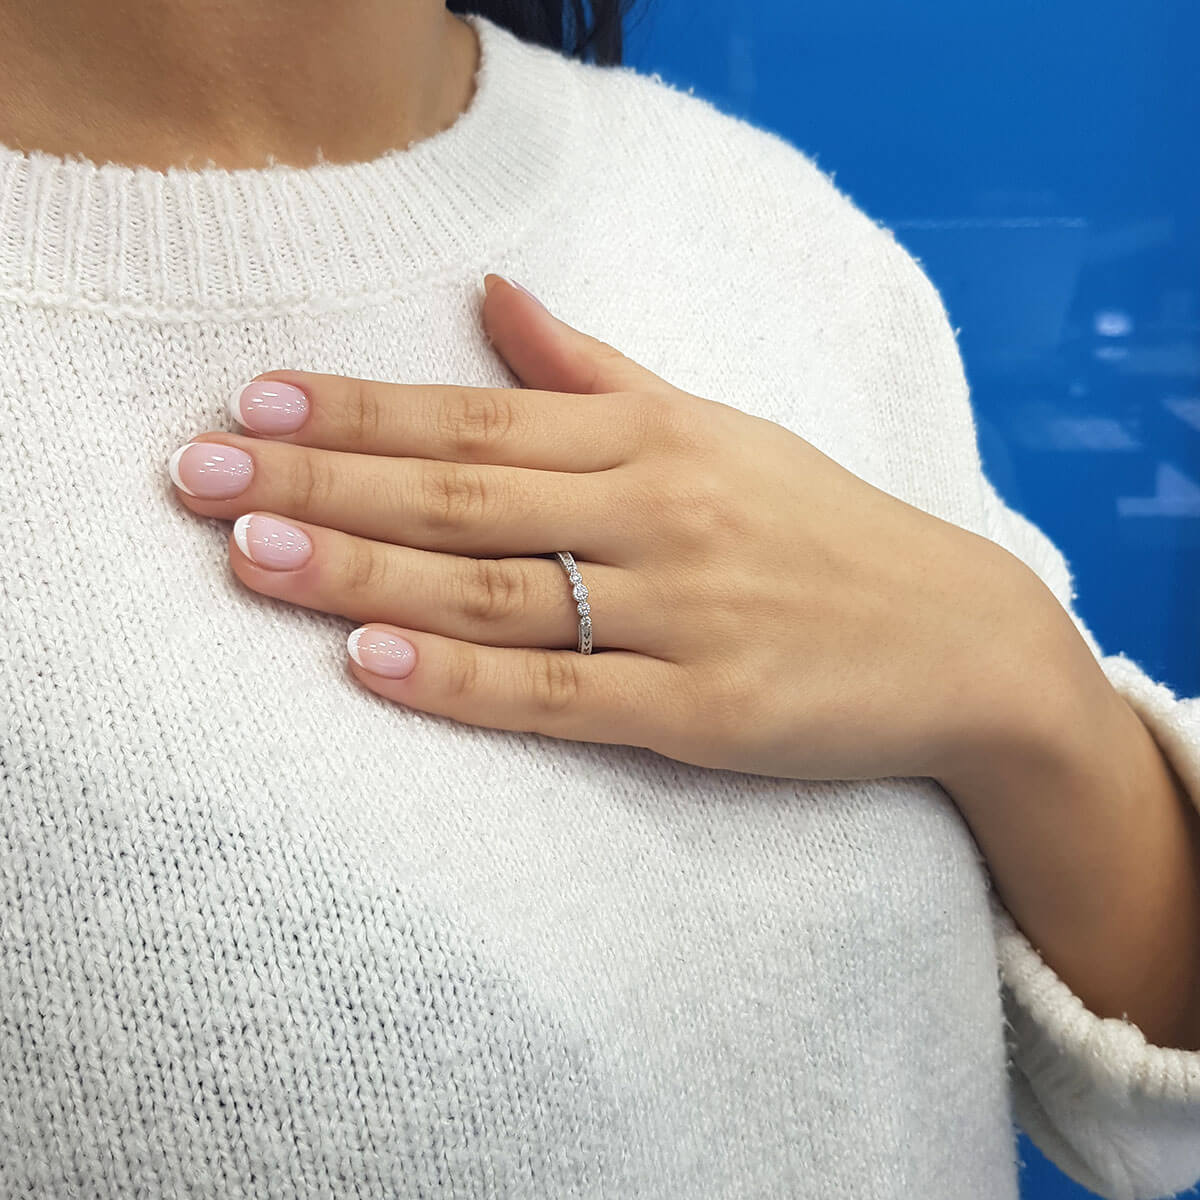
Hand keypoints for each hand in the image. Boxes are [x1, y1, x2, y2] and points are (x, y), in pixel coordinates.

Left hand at [168, 274, 1033, 780]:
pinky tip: (372, 662)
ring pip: (492, 587)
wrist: (961, 636)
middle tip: (196, 474)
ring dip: (363, 569)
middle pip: (460, 491)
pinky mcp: (704, 710)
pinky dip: (463, 679)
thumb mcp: (717, 429)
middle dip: (322, 478)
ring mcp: (681, 613)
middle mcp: (658, 511)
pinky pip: (562, 692)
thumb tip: (498, 292)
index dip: (358, 406)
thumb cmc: (822, 529)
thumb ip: (597, 371)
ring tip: (248, 552)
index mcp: (654, 438)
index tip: (253, 399)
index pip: (475, 413)